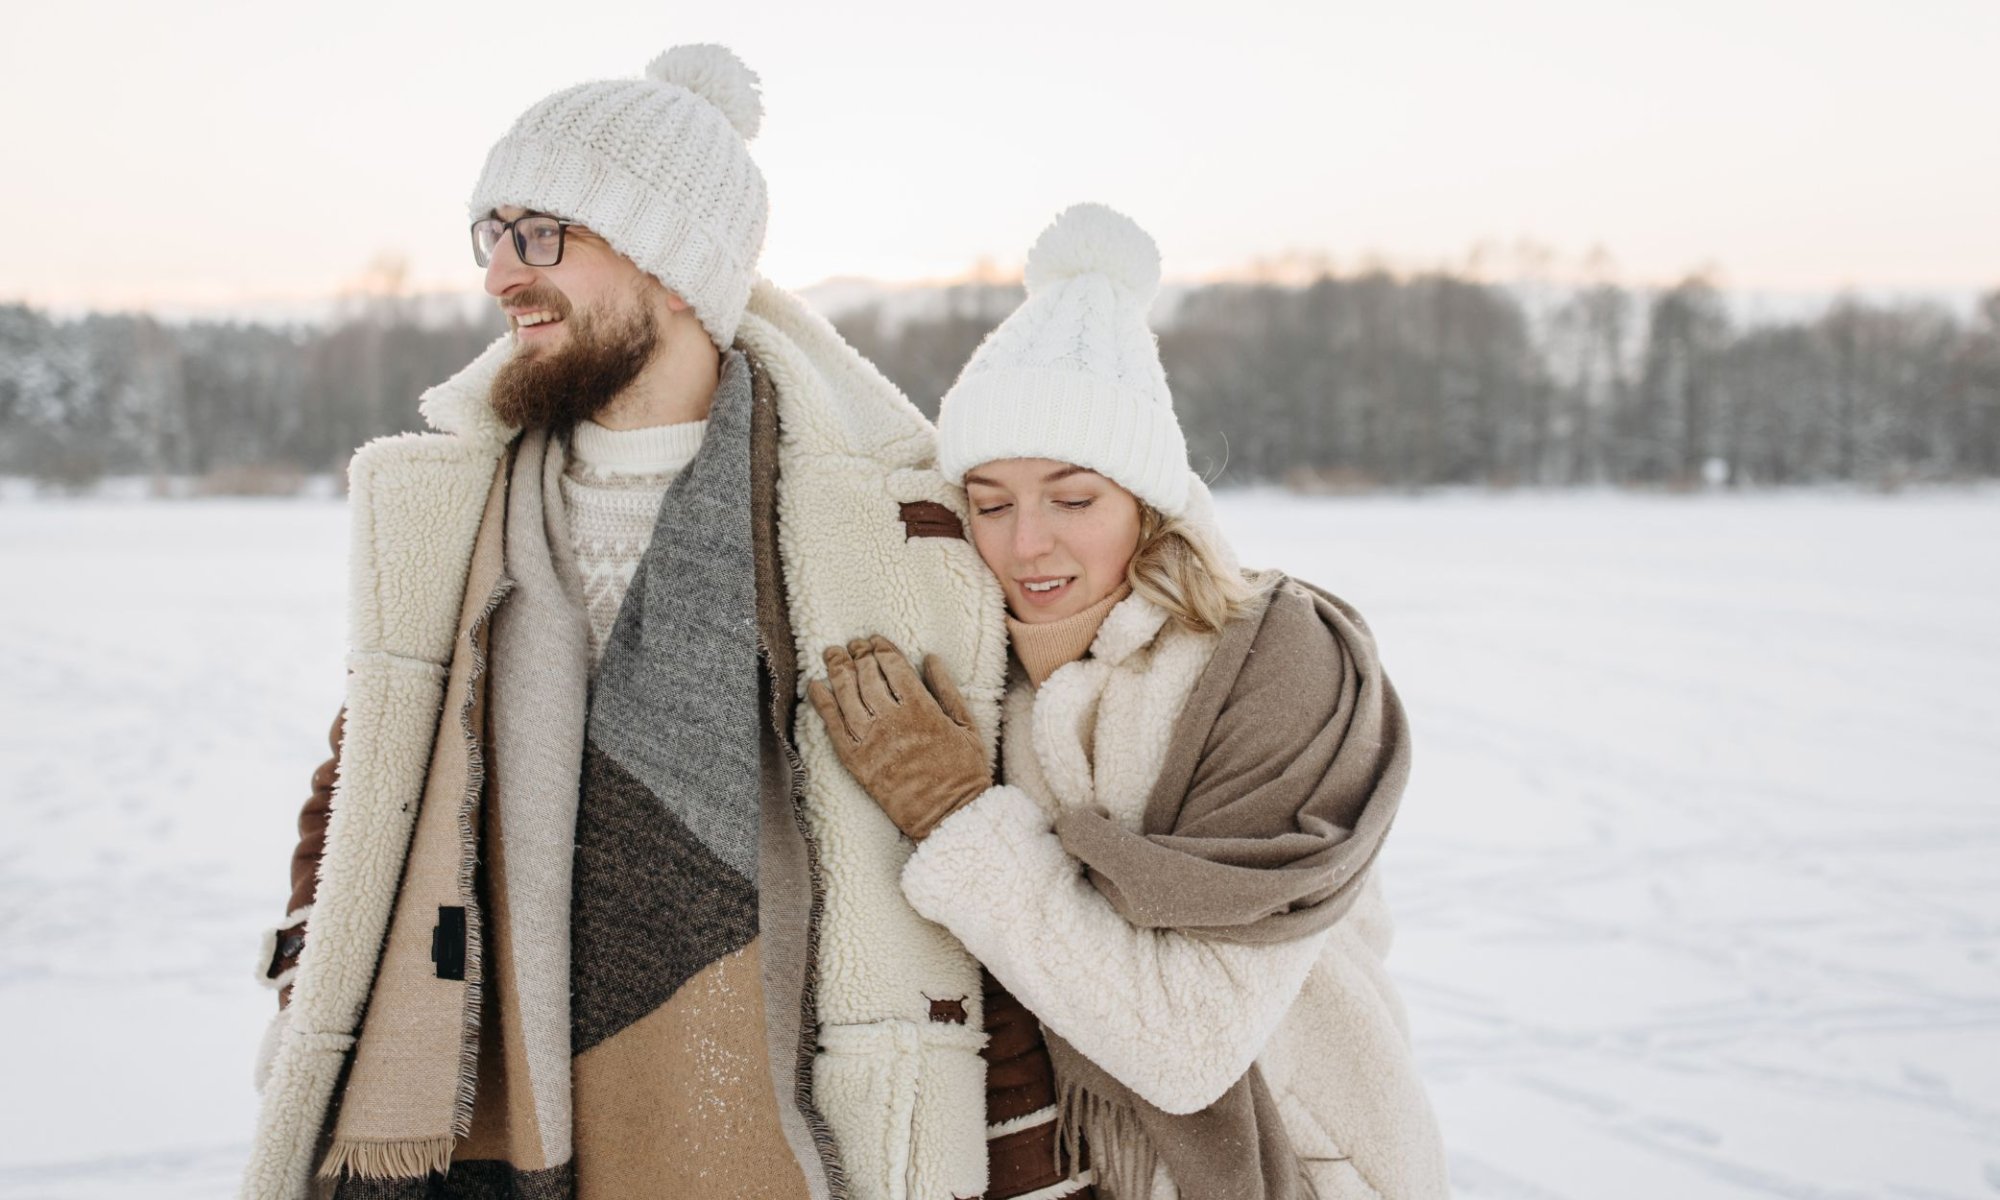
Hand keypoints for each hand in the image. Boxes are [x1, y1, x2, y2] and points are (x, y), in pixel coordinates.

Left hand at [806, 636, 990, 839]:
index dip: (881, 648)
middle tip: (852, 644)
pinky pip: (833, 726)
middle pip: (867, 676)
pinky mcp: (856, 762)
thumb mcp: (966, 725)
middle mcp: (893, 720)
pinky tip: (815, 686)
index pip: (893, 666)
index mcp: (922, 708)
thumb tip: (930, 658)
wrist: (948, 815)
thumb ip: (947, 689)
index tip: (874, 639)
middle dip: (858, 654)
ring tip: (832, 654)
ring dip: (837, 669)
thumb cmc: (963, 772)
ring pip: (847, 695)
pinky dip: (822, 703)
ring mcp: (871, 741)